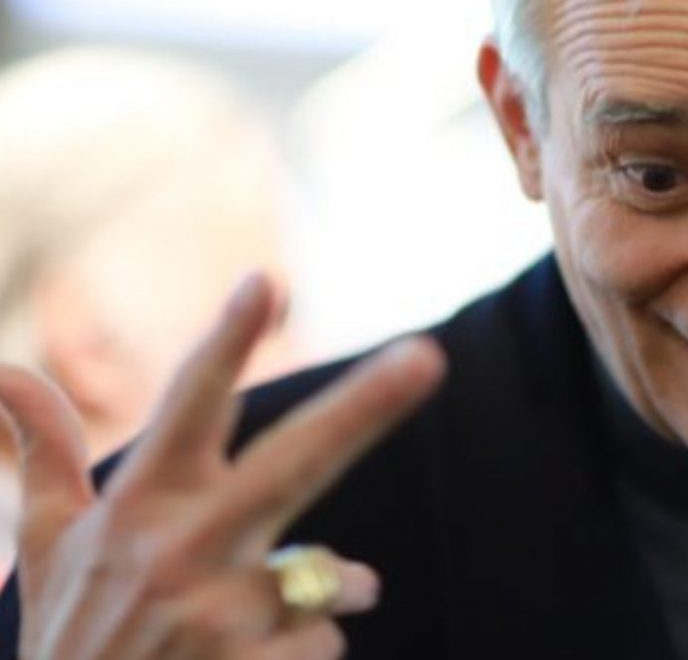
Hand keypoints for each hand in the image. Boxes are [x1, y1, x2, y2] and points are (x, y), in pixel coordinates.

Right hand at [0, 274, 444, 659]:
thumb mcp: (50, 550)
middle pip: (294, 464)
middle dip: (364, 407)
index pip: (189, 409)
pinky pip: (325, 641)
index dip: (226, 345)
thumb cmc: (70, 641)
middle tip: (428, 356)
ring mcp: (214, 617)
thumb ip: (42, 456)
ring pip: (331, 580)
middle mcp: (178, 552)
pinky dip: (303, 653)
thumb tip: (3, 367)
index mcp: (138, 508)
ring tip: (242, 636)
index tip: (262, 282)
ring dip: (321, 600)